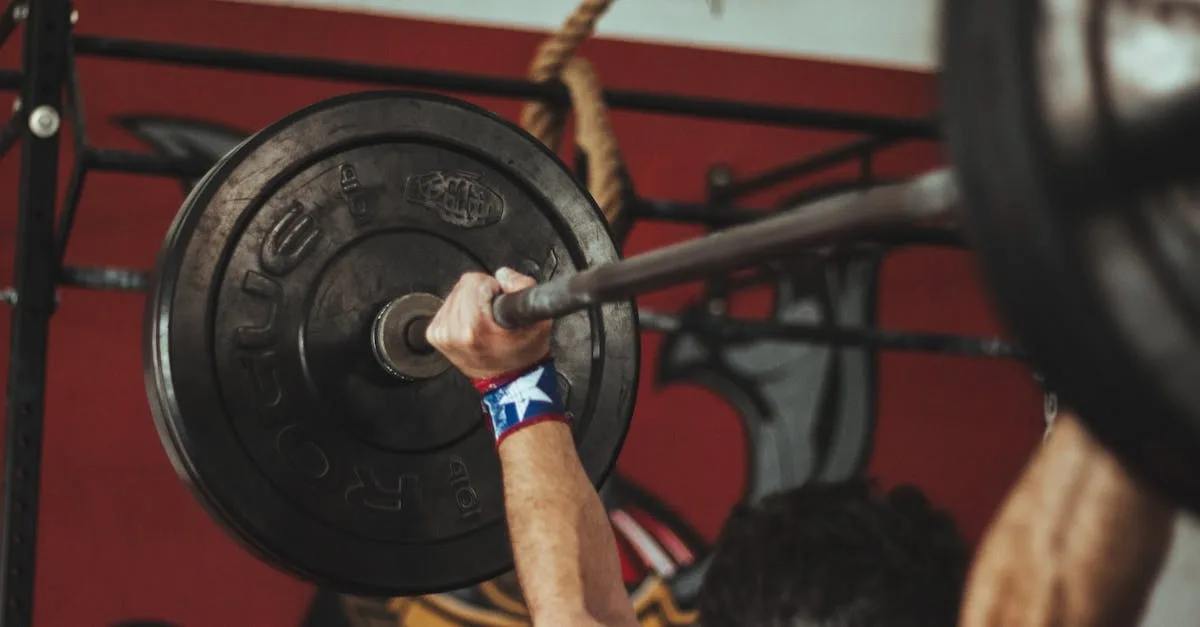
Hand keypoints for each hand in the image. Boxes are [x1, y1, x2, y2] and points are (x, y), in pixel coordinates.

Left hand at [426, 267, 551, 379]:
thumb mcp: (538, 320)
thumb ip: (523, 287)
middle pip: (463, 286)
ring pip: (454, 294)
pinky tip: (472, 326)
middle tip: (493, 315)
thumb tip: (502, 275)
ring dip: (470, 302)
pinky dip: (460, 311)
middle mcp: (451, 332)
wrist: (510, 380)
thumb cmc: (522, 354)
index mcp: (473, 328)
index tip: (499, 304)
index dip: (493, 288)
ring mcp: (440, 334)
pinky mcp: (434, 335)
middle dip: (480, 294)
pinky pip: (447, 306)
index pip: (475, 281)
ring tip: (483, 322)